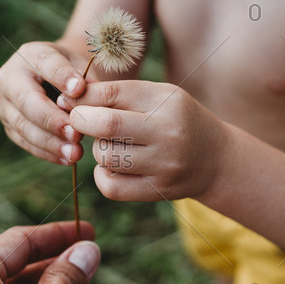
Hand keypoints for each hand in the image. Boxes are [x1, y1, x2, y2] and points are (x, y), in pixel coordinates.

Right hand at [0, 41, 88, 164]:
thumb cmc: (72, 72)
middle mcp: (10, 78)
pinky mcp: (9, 126)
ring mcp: (5, 104)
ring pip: (23, 126)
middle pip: (27, 101)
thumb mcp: (81, 66)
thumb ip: (85, 79)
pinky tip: (67, 159)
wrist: (55, 81)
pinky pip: (25, 142)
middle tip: (76, 135)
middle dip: (52, 120)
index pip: (45, 64)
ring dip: (50, 143)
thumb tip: (85, 94)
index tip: (79, 89)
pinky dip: (47, 153)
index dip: (61, 77)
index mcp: (31, 55)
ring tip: (75, 153)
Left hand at [59, 80, 229, 200]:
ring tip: (110, 145)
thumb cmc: (177, 121)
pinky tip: (112, 167)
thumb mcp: (158, 97)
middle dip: (81, 122)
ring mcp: (164, 164)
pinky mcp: (157, 190)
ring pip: (105, 156)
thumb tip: (68, 97)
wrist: (215, 159)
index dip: (82, 97)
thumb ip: (117, 95)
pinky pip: (110, 186)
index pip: (111, 93)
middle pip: (105, 125)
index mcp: (167, 101)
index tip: (72, 101)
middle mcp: (168, 131)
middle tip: (79, 122)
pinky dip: (102, 176)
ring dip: (97, 150)